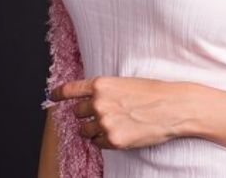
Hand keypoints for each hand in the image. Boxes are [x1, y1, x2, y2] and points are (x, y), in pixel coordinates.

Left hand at [48, 76, 189, 150]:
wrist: (173, 107)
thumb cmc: (152, 93)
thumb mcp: (123, 83)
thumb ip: (103, 91)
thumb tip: (88, 101)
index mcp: (100, 85)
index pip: (69, 90)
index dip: (58, 94)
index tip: (52, 97)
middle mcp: (98, 103)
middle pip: (77, 112)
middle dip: (87, 114)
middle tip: (104, 114)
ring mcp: (104, 123)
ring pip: (84, 130)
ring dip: (92, 129)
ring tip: (112, 124)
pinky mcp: (113, 140)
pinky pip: (97, 143)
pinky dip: (104, 140)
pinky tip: (120, 133)